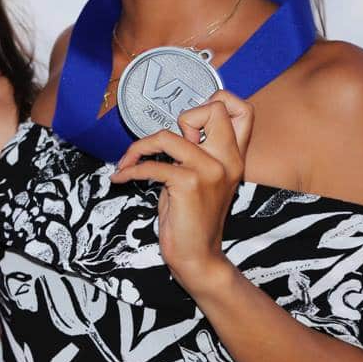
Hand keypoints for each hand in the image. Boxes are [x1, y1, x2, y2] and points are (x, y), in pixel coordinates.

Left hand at [109, 90, 253, 291]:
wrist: (198, 258)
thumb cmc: (192, 219)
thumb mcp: (201, 180)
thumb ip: (196, 153)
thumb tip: (174, 131)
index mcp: (234, 158)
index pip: (241, 110)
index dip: (215, 103)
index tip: (188, 124)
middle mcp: (227, 160)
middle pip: (214, 108)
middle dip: (184, 116)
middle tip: (166, 143)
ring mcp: (210, 171)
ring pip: (168, 135)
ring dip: (138, 148)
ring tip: (128, 163)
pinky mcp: (188, 184)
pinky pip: (151, 165)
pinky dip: (129, 170)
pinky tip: (121, 178)